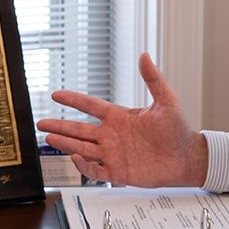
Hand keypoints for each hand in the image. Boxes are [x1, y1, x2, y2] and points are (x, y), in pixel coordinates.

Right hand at [36, 52, 207, 186]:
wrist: (187, 158)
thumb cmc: (178, 131)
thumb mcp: (167, 101)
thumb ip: (153, 79)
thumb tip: (145, 56)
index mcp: (120, 117)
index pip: (90, 106)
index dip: (73, 100)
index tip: (56, 94)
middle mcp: (112, 135)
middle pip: (79, 129)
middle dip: (60, 125)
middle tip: (41, 122)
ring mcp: (114, 154)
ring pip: (82, 148)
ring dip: (66, 143)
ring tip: (49, 137)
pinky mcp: (119, 172)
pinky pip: (96, 171)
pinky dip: (84, 166)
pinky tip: (75, 158)